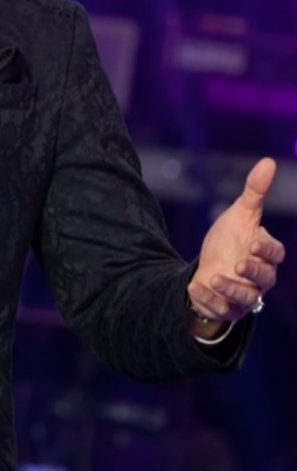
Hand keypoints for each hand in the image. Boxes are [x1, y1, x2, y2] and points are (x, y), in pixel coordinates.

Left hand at [188, 157, 284, 323]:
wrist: (208, 267)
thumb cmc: (230, 241)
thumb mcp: (240, 215)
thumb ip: (255, 192)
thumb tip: (269, 161)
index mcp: (266, 254)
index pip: (275, 253)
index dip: (267, 249)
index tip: (253, 241)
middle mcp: (260, 277)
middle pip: (266, 278)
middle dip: (254, 272)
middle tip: (240, 264)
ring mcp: (245, 295)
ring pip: (248, 297)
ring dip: (231, 288)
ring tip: (214, 277)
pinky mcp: (228, 308)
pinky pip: (223, 309)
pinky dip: (209, 299)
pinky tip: (194, 288)